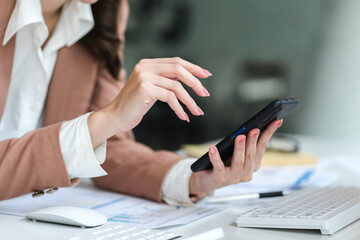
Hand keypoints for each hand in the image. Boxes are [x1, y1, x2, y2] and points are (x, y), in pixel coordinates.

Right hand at [88, 57, 211, 146]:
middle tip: (205, 94)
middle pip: (179, 69)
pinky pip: (170, 98)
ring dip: (190, 100)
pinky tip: (183, 116)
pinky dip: (180, 108)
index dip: (193, 67)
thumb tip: (189, 80)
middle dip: (195, 82)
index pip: (176, 61)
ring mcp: (144, 77)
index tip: (206, 75)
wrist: (114, 117)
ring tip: (197, 111)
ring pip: (177, 86)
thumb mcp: (150, 88)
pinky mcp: (145, 89)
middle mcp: (145, 67)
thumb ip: (164, 80)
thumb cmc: (133, 105)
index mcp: (147, 64)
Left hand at [188, 119, 282, 200]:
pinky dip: (216, 157)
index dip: (269, 133)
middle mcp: (246, 173)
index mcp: (253, 165)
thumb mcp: (237, 153)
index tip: (275, 121)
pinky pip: (219, 166)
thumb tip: (252, 127)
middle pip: (251, 155)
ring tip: (239, 137)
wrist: (208, 181)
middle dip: (253, 141)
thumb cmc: (224, 163)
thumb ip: (244, 144)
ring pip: (239, 162)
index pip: (262, 146)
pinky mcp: (220, 178)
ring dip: (240, 148)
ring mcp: (234, 177)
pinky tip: (212, 148)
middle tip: (254, 129)